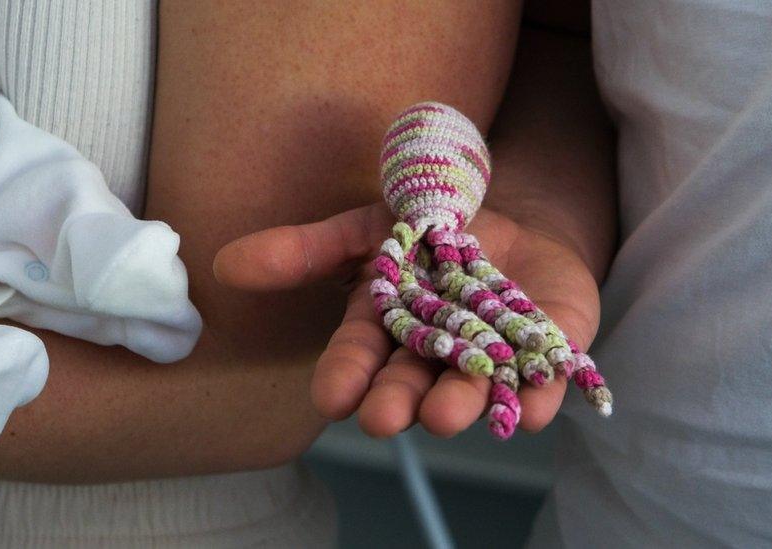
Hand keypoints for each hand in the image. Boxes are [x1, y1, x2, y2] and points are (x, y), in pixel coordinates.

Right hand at [213, 203, 599, 437]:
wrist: (518, 219)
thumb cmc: (434, 229)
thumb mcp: (370, 228)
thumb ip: (308, 251)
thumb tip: (225, 264)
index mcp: (389, 331)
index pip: (361, 358)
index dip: (346, 376)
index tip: (331, 397)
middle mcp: (436, 355)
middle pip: (413, 383)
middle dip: (398, 400)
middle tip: (383, 418)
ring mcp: (492, 358)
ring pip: (474, 389)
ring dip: (462, 403)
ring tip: (446, 414)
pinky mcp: (546, 352)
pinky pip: (543, 381)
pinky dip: (540, 396)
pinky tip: (535, 409)